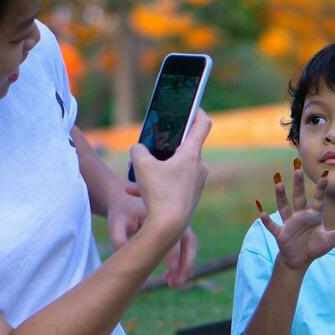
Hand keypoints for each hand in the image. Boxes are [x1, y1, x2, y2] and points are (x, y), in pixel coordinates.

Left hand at [110, 185, 198, 286]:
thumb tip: (125, 255)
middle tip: (175, 283)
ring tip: (173, 285)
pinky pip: (186, 249)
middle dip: (185, 264)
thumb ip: (119, 238)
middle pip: (189, 241)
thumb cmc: (121, 214)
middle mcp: (175, 217)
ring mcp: (179, 224)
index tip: (170, 271)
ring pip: (190, 246)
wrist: (126, 203)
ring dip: (185, 266)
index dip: (173, 255)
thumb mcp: (116, 223)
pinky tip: (169, 278)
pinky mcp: (178, 232)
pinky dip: (182, 264)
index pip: (172, 236)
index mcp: (161, 213)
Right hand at [129, 108, 210, 246]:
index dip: (197, 111)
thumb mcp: (140, 164)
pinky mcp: (189, 198)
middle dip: (161, 148)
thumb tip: (139, 150)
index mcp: (191, 154)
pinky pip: (171, 185)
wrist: (168, 229)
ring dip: (153, 171)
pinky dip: (155, 186)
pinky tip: (134, 193)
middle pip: (182, 149)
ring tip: (133, 178)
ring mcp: (195, 184)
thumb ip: (138, 150)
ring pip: (172, 170)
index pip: (202, 124)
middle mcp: (199, 168)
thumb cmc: (158, 194)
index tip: (191, 106)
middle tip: (146, 150)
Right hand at [257, 159, 334, 270]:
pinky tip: (261, 212)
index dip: (321, 188)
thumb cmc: (315, 247)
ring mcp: (289, 223)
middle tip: (297, 167)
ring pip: (284, 207)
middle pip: (299, 197)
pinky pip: (273, 226)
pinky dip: (267, 220)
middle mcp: (301, 215)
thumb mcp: (330, 241)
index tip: (325, 175)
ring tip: (278, 182)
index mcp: (314, 215)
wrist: (299, 259)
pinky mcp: (281, 233)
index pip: (318, 199)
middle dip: (297, 184)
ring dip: (280, 196)